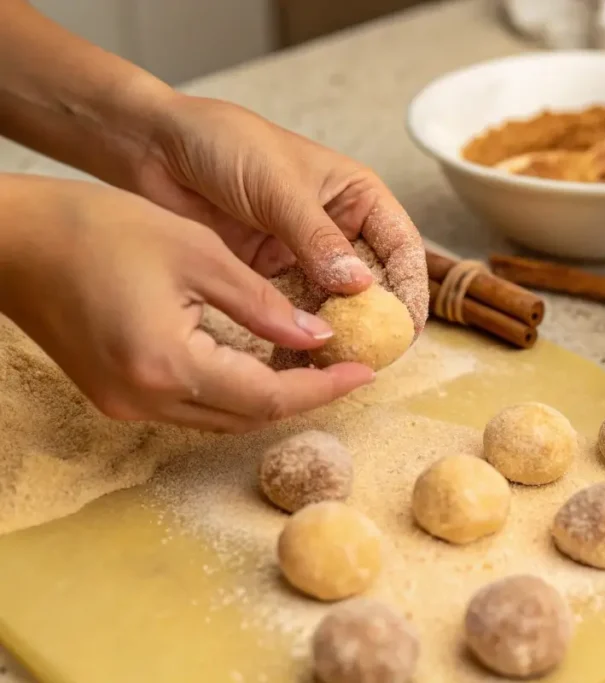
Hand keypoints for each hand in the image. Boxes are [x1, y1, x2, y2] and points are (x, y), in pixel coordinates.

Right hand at [0, 177, 374, 431]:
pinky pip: (190, 406)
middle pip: (247, 416)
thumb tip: (318, 337)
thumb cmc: (98, 228)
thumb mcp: (198, 255)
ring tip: (313, 365)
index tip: (367, 371)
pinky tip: (257, 363)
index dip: (325, 387)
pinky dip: (231, 390)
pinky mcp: (113, 396)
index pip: (270, 396)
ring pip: (220, 417)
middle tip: (347, 367)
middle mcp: (145, 400)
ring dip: (268, 396)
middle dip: (303, 394)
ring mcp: (124, 405)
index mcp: (169, 364)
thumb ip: (264, 304)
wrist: (12, 239)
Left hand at [133, 95, 428, 332]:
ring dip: (338, 333)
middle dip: (377, 319)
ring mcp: (303, 257)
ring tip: (337, 363)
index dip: (410, 286)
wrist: (153, 146)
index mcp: (355, 196)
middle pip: (375, 284)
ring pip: (335, 304)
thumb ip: (317, 238)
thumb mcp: (278, 187)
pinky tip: (298, 359)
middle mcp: (337, 229)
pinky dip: (299, 336)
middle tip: (374, 355)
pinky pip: (294, 313)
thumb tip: (360, 286)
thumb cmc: (223, 143)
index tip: (406, 325)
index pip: (400, 246)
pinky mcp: (268, 278)